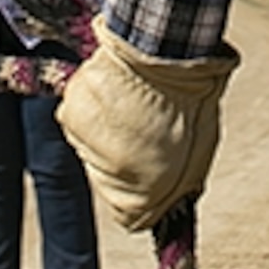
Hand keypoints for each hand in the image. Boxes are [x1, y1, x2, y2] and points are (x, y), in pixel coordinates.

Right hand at [55, 31, 238, 232]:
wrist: (167, 50)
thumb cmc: (191, 101)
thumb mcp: (197, 154)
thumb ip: (176, 187)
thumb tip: (164, 206)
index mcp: (143, 191)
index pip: (133, 218)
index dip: (147, 198)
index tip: (156, 177)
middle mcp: (108, 174)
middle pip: (111, 182)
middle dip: (127, 163)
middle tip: (151, 131)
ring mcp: (85, 143)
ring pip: (93, 151)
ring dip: (109, 135)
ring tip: (135, 108)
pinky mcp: (70, 114)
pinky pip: (82, 121)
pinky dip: (96, 110)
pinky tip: (118, 93)